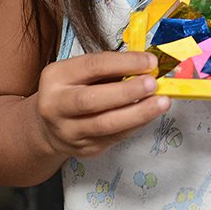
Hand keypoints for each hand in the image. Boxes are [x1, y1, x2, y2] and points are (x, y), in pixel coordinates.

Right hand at [34, 51, 169, 158]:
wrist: (48, 127)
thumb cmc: (72, 90)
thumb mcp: (80, 72)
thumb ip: (108, 68)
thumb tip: (146, 65)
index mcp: (56, 77)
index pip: (92, 66)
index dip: (124, 63)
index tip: (150, 60)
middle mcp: (56, 105)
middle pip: (92, 100)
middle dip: (127, 91)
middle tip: (153, 84)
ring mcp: (69, 131)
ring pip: (106, 125)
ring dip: (138, 113)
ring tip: (162, 102)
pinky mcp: (84, 148)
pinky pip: (115, 137)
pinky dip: (136, 124)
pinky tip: (150, 114)